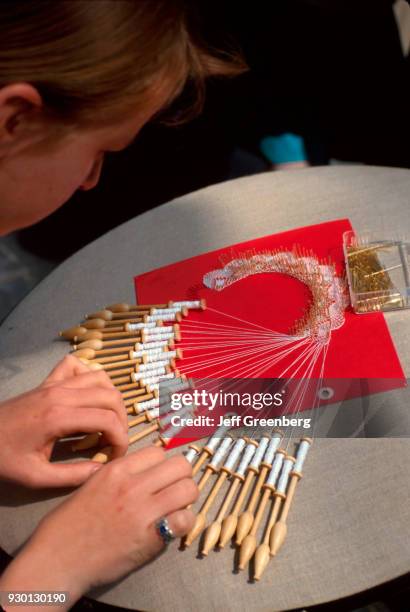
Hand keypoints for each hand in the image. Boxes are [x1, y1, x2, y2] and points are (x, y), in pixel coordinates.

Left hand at [0, 355, 128, 487]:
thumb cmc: (3, 457)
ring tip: (103, 421)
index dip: (120, 439)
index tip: (115, 456)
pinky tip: (86, 397)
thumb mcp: (35, 476)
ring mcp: (54, 383)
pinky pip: (77, 366)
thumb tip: (103, 470)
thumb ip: (72, 475)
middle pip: (111, 396)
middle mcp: (61, 394)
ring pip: (100, 378)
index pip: (108, 420)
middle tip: (111, 442)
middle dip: (120, 421)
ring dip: (110, 400)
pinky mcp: (48, 381)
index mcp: (58, 417)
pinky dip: (89, 377)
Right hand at [0, 447, 197, 608]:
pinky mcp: (151, 538)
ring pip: (188, 489)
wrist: (57, 559)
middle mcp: (132, 486)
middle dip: (181, 476)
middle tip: (173, 489)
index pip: (158, 451)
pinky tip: (171, 527)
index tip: (158, 476)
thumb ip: (119, 474)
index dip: (161, 464)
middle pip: (180, 465)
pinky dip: (183, 522)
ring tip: (174, 507)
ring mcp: (143, 512)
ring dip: (186, 498)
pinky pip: (185, 519)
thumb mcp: (91, 484)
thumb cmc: (69, 523)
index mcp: (116, 470)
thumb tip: (147, 470)